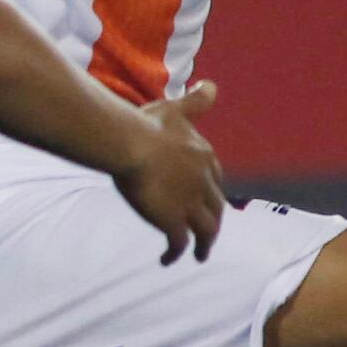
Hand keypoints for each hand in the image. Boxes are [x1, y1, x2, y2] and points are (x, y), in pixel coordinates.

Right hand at [116, 81, 227, 264]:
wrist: (130, 145)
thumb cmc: (148, 125)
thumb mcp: (176, 108)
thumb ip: (197, 102)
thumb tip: (212, 86)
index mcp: (205, 158)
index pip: (216, 179)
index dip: (211, 191)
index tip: (206, 200)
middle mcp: (204, 183)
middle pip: (216, 208)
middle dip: (213, 222)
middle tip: (207, 234)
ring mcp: (190, 204)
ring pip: (207, 230)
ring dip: (204, 244)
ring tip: (198, 255)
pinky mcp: (173, 221)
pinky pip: (180, 243)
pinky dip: (177, 253)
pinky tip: (167, 260)